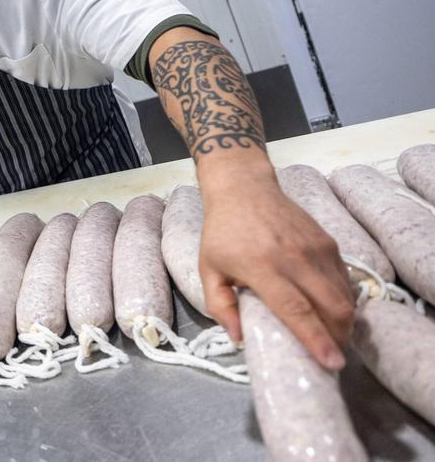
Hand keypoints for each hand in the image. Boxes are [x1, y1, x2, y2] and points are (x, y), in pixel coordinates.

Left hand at [198, 171, 354, 370]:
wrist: (244, 189)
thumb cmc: (222, 232)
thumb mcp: (208, 269)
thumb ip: (220, 306)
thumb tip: (238, 339)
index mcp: (263, 267)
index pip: (297, 309)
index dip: (316, 339)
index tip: (331, 363)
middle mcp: (295, 258)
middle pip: (332, 306)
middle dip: (338, 337)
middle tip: (332, 356)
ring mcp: (316, 249)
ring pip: (344, 295)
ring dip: (344, 322)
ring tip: (334, 338)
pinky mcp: (328, 242)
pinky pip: (344, 279)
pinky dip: (344, 300)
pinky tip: (333, 311)